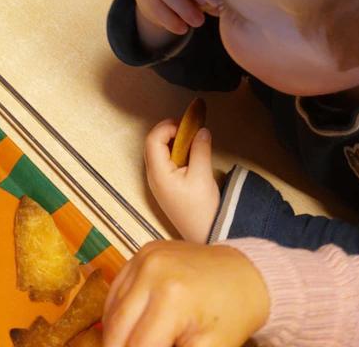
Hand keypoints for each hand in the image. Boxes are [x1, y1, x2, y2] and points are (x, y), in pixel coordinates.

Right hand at [102, 240, 269, 346]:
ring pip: (112, 309)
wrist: (243, 275)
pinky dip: (117, 311)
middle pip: (117, 328)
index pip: (137, 346)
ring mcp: (145, 257)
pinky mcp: (143, 251)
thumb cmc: (229, 317)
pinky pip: (117, 288)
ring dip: (116, 334)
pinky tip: (128, 327)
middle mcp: (152, 271)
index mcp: (171, 298)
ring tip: (131, 344)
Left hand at [144, 118, 220, 241]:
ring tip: (191, 140)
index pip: (153, 140)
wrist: (205, 234)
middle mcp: (154, 177)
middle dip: (169, 131)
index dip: (167, 127)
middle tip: (188, 128)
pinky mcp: (165, 186)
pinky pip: (164, 161)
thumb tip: (201, 130)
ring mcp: (158, 182)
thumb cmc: (202, 210)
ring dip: (173, 141)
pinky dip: (175, 152)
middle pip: (153, 144)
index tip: (185, 124)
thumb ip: (200, 149)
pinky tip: (190, 153)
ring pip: (158, 152)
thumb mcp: (203, 175)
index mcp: (158, 174)